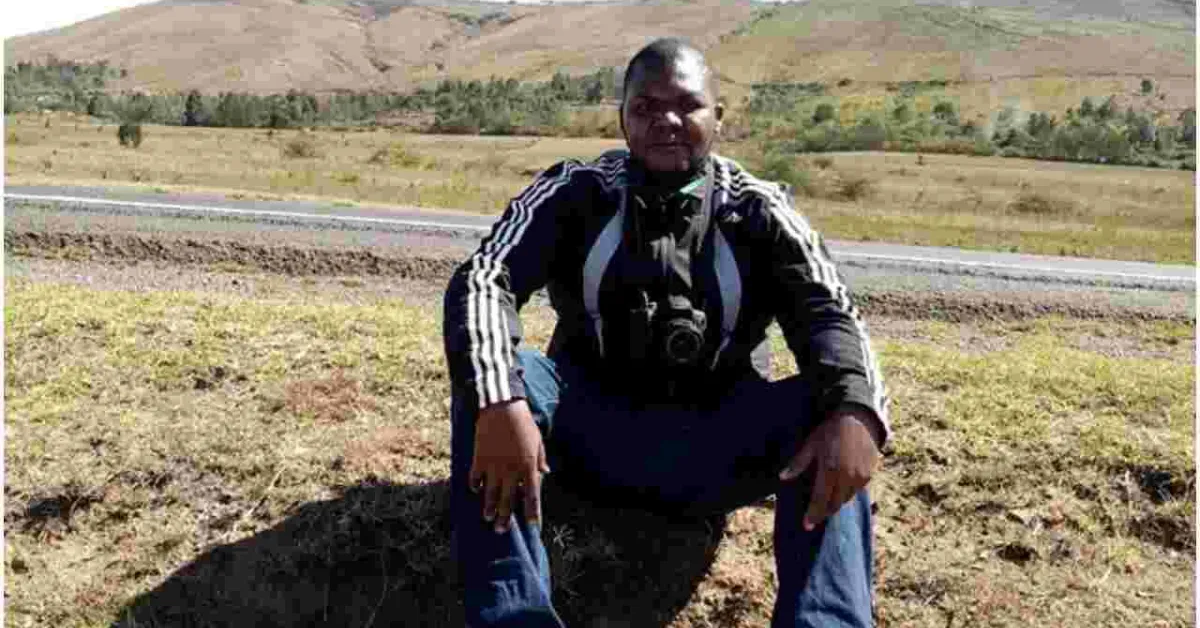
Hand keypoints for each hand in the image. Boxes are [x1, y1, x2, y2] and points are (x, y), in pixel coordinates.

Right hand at [470, 399, 549, 532]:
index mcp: (528, 467)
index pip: (532, 496)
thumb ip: (541, 459)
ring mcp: (494, 466)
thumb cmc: (523, 423)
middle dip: (506, 518)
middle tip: (502, 531)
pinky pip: (476, 478)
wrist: (502, 408)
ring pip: (490, 494)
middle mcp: (511, 470)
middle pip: (508, 501)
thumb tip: (545, 472)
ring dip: (489, 508)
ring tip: (488, 519)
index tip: (532, 526)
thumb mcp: (538, 441)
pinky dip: (475, 486)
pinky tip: (476, 491)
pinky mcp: (479, 459)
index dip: (532, 512)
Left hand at [779, 405, 880, 530]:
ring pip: (845, 500)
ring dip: (835, 504)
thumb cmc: (830, 430)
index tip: (807, 525)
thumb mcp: (811, 444)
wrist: (859, 419)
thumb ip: (798, 463)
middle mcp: (846, 477)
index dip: (813, 515)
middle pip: (834, 505)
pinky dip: (846, 494)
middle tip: (814, 516)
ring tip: (826, 503)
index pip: (820, 500)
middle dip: (824, 512)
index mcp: (829, 470)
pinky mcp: (869, 475)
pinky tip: (839, 489)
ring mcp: (859, 477)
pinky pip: (856, 492)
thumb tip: (782, 477)